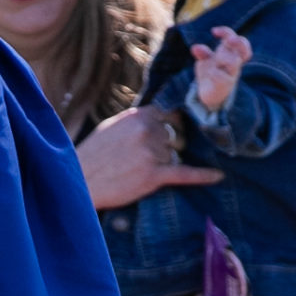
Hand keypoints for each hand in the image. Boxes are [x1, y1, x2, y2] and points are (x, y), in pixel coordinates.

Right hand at [76, 105, 219, 210]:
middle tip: (152, 157)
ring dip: (167, 163)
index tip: (176, 130)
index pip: (171, 113)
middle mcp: (148, 129)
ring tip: (144, 171)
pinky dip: (203, 175)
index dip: (175, 124)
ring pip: (176, 154)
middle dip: (171, 145)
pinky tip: (217, 176)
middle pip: (177, 135)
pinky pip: (186, 173)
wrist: (78, 182)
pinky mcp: (153, 175)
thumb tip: (157, 115)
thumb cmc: (92, 156)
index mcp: (138, 115)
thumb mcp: (113, 127)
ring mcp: (152, 152)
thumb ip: (137, 120)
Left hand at [189, 25, 249, 113]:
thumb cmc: (210, 74)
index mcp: (230, 54)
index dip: (226, 32)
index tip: (213, 31)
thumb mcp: (205, 61)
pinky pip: (221, 76)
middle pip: (243, 48)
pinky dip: (213, 73)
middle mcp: (234, 63)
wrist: (209, 95)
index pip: (236, 39)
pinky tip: (209, 75)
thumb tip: (195, 47)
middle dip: (237, 42)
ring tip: (216, 63)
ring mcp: (231, 74)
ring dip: (222, 58)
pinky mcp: (225, 85)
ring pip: (234, 61)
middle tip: (228, 41)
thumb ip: (203, 53)